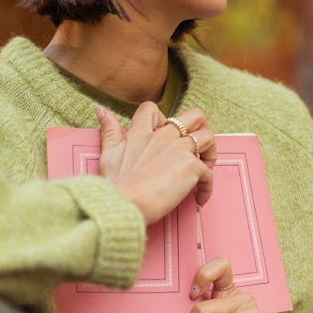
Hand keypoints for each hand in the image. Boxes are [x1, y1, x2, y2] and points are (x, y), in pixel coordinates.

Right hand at [97, 103, 215, 222]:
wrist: (125, 203)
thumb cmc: (115, 184)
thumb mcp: (108, 153)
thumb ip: (109, 131)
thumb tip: (100, 110)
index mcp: (142, 132)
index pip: (153, 109)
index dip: (163, 118)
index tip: (165, 136)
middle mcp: (164, 136)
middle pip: (194, 115)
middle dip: (202, 126)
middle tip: (199, 146)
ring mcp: (179, 149)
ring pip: (209, 138)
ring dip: (211, 153)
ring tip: (204, 170)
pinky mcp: (191, 166)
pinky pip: (209, 172)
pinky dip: (207, 187)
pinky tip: (200, 199)